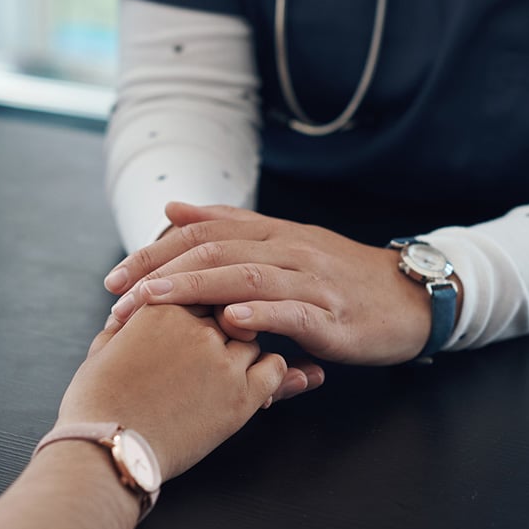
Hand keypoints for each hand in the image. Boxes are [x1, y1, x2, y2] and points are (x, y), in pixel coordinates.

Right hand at [59, 304, 286, 479]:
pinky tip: (257, 382)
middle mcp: (197, 327)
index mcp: (162, 307)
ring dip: (244, 348)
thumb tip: (127, 317)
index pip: (201, 287)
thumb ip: (125, 325)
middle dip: (224, 324)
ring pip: (253, 336)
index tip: (202, 320)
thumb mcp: (102, 349)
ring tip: (229, 369)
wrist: (107, 449)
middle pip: (231, 308)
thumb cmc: (96, 404)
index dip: (203, 306)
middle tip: (218, 343)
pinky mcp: (241, 395)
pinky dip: (271, 371)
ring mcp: (222, 360)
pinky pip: (274, 368)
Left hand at [103, 202, 434, 365]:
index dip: (155, 251)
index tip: (115, 277)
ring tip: (155, 301)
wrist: (412, 299)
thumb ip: (232, 225)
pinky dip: (260, 313)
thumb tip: (174, 208)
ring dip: (195, 288)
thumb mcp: (287, 243)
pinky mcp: (334, 316)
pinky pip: (293, 311)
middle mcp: (290, 249)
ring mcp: (313, 281)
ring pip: (247, 276)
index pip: (204, 232)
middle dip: (160, 273)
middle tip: (119, 298)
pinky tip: (230, 321)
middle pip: (215, 250)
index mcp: (274, 233)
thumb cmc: (343, 278)